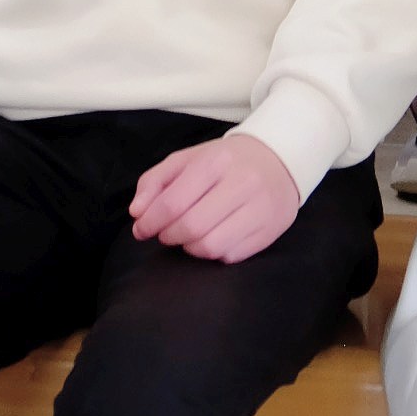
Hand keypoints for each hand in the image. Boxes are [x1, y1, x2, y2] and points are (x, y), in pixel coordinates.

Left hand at [127, 132, 300, 262]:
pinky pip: (231, 256)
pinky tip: (212, 238)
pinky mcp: (270, 232)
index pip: (174, 201)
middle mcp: (242, 183)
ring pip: (211, 246)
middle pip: (191, 227)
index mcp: (216, 161)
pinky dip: (214, 253)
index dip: (151, 221)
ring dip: (190, 247)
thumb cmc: (225, 162)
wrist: (279, 160)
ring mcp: (259, 209)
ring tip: (188, 236)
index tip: (141, 229)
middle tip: (165, 233)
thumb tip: (137, 212)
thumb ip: (155, 181)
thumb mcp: (187, 159)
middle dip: (169, 236)